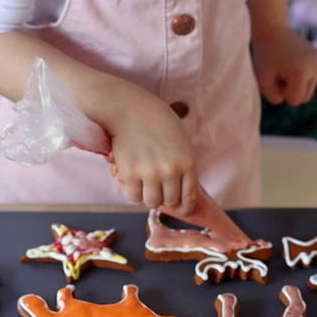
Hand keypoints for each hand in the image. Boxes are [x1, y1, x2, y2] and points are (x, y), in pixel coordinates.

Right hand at [104, 89, 198, 213]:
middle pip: (169, 201)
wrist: (127, 107)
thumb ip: (182, 163)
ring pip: (150, 201)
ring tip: (143, 179)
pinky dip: (131, 189)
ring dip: (147, 193)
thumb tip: (180, 190)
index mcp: (188, 162)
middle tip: (156, 184)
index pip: (189, 198)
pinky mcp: (130, 174)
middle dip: (163, 195)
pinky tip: (131, 176)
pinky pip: (133, 195)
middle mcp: (171, 171)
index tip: (179, 208)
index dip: (184, 207)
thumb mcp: (180, 139)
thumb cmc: (154, 119)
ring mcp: (150, 173)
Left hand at [252, 26, 316, 105]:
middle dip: (291, 90)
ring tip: (286, 68)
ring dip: (296, 84)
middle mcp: (316, 67)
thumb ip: (275, 98)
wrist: (272, 30)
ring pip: (309, 91)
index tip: (276, 75)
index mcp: (301, 72)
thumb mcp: (263, 81)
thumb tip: (294, 100)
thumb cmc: (265, 56)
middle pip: (304, 98)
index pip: (294, 101)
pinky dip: (301, 77)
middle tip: (280, 73)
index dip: (282, 92)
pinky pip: (311, 81)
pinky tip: (294, 63)